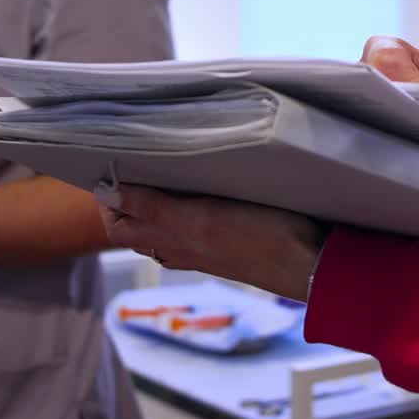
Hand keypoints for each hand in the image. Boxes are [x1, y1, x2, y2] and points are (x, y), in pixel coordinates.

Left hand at [96, 183, 324, 301]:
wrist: (309, 263)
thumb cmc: (258, 241)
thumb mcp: (200, 219)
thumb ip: (155, 208)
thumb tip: (108, 193)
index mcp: (168, 242)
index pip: (118, 225)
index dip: (108, 198)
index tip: (109, 163)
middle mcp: (182, 245)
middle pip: (138, 223)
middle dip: (128, 192)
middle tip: (133, 155)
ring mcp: (206, 243)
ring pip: (166, 219)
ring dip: (157, 193)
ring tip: (162, 162)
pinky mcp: (231, 235)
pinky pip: (195, 217)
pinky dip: (188, 198)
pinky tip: (202, 179)